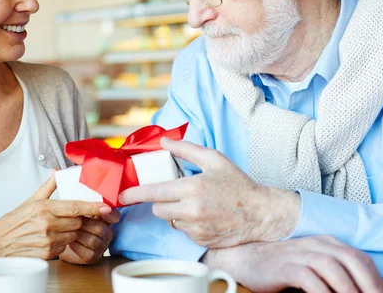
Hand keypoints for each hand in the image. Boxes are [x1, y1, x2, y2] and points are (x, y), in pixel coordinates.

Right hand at [0, 170, 111, 259]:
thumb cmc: (14, 222)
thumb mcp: (30, 201)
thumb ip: (47, 187)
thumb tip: (56, 171)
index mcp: (44, 208)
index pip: (76, 207)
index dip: (93, 207)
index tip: (106, 207)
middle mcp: (47, 224)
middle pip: (78, 222)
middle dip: (81, 220)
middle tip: (78, 218)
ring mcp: (48, 240)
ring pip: (73, 236)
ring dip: (71, 232)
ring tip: (59, 229)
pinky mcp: (47, 254)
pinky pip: (65, 248)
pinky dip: (63, 243)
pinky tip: (53, 239)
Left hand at [59, 210, 120, 264]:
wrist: (60, 238)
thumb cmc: (69, 221)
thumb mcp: (77, 209)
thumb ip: (86, 205)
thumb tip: (92, 198)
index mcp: (105, 218)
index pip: (115, 216)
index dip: (109, 214)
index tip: (102, 210)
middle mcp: (106, 233)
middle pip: (101, 228)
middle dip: (85, 224)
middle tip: (72, 221)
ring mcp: (101, 246)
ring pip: (94, 241)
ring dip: (79, 236)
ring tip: (69, 231)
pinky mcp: (94, 257)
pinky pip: (89, 253)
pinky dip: (77, 248)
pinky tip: (71, 243)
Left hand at [118, 138, 299, 247]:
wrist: (261, 213)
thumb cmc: (238, 183)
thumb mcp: (214, 159)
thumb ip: (186, 149)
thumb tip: (164, 141)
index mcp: (192, 188)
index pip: (154, 192)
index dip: (135, 194)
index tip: (122, 195)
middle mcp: (191, 210)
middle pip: (157, 209)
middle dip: (161, 201)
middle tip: (176, 193)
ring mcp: (196, 228)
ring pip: (169, 220)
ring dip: (175, 212)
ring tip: (197, 204)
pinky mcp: (201, 240)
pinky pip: (183, 231)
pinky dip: (188, 223)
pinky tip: (204, 216)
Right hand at [204, 236, 382, 292]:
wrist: (243, 258)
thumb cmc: (280, 266)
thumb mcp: (311, 264)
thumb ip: (336, 271)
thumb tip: (367, 287)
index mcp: (326, 242)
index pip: (360, 258)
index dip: (376, 278)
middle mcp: (315, 244)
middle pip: (351, 260)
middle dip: (369, 284)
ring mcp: (299, 253)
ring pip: (333, 268)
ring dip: (349, 289)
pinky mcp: (285, 266)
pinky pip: (309, 279)